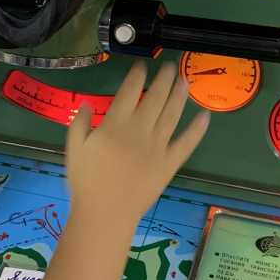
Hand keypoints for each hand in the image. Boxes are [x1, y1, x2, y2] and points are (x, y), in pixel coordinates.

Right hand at [64, 61, 208, 229]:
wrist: (105, 214)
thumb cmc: (86, 182)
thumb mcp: (73, 149)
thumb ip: (79, 124)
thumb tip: (87, 104)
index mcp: (114, 124)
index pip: (129, 91)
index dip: (137, 75)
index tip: (142, 66)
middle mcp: (139, 130)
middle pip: (155, 97)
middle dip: (163, 79)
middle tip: (169, 67)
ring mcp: (157, 146)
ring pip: (172, 114)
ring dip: (179, 94)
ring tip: (184, 79)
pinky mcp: (170, 163)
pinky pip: (187, 143)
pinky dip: (197, 129)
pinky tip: (205, 115)